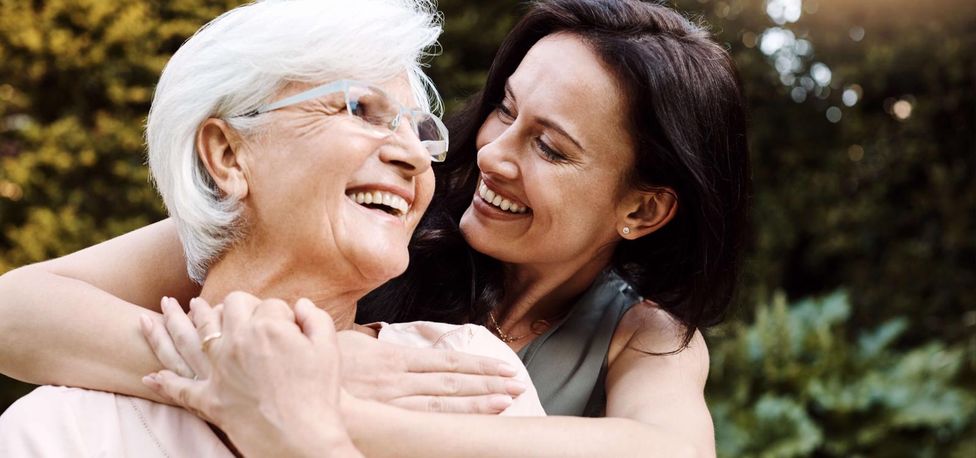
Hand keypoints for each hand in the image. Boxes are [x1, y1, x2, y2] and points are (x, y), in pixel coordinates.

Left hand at [142, 292, 359, 457]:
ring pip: (193, 336)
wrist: (304, 438)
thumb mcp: (328, 348)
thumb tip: (302, 305)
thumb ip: (315, 318)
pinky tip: (151, 376)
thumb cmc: (320, 393)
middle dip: (230, 303)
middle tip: (227, 304)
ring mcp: (218, 371)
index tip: (288, 322)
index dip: (280, 312)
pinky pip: (180, 388)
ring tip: (169, 308)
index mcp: (267, 327)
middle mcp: (237, 342)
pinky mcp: (210, 399)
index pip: (269, 304)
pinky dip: (164, 383)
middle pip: (228, 308)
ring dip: (181, 319)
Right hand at [338, 331, 525, 412]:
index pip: (446, 361)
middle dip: (487, 383)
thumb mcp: (349, 344)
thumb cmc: (320, 364)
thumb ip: (375, 345)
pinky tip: (469, 422)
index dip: (476, 365)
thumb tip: (387, 344)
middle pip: (452, 381)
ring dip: (477, 402)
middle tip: (517, 384)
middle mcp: (398, 378)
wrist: (291, 376)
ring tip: (507, 401)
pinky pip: (422, 419)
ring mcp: (391, 400)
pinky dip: (449, 420)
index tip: (502, 368)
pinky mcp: (382, 416)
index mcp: (393, 356)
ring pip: (443, 402)